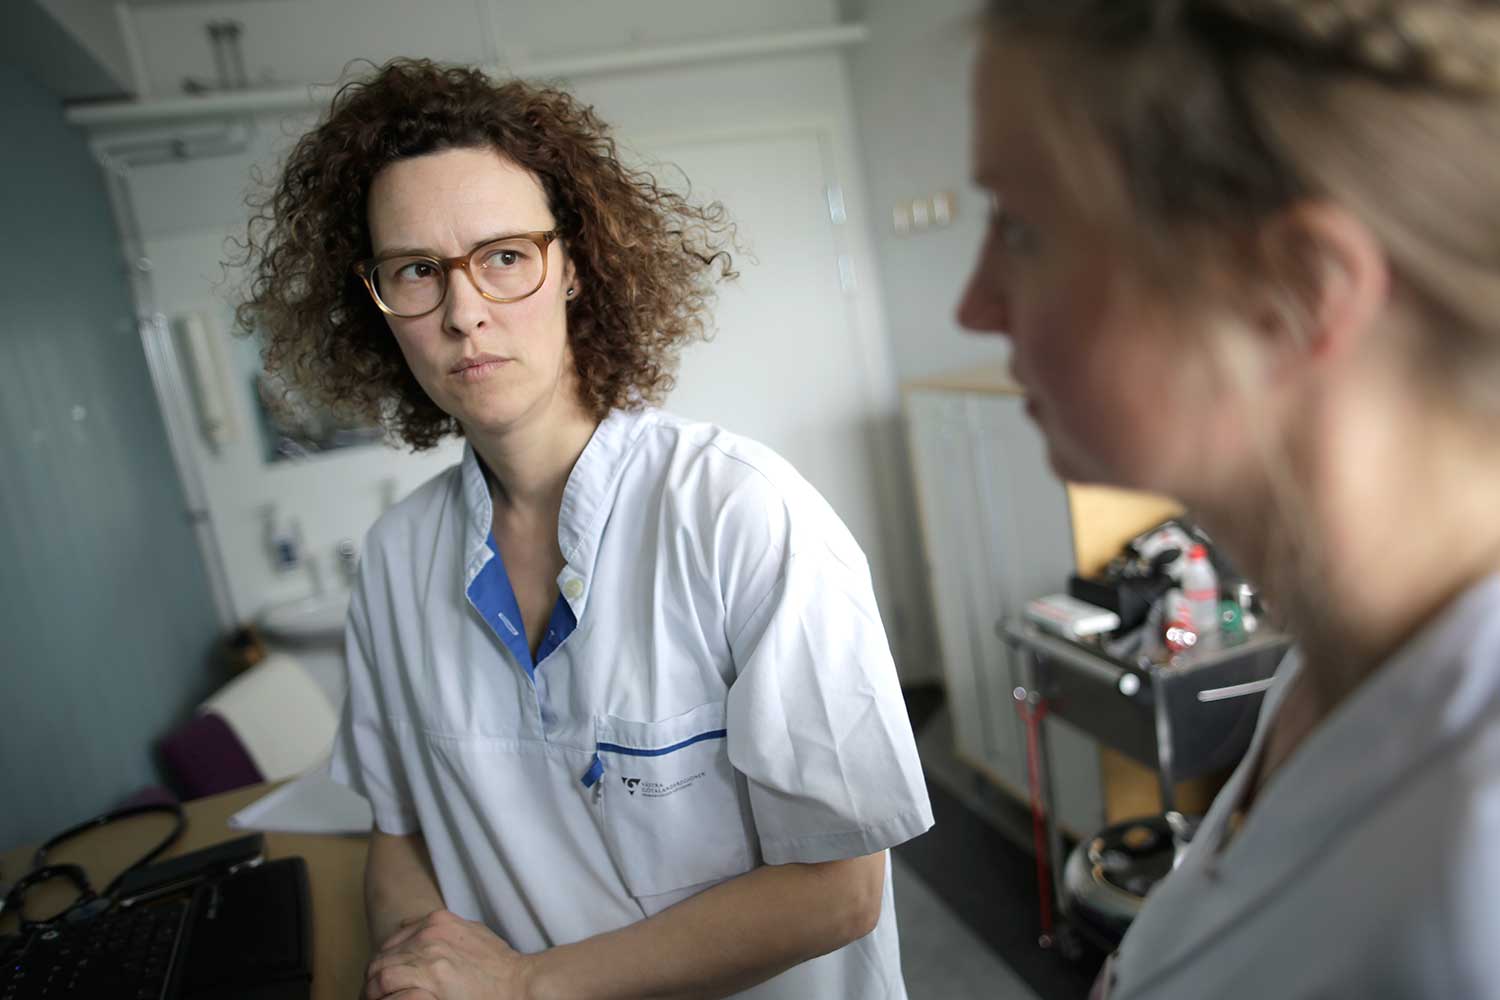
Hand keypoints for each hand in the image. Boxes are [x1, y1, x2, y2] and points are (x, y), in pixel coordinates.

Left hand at [364, 909, 533, 999]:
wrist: (518, 983)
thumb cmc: (499, 966)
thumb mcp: (472, 934)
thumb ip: (445, 931)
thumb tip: (421, 931)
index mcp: (438, 921)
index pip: (394, 939)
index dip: (385, 961)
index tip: (382, 977)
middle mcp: (428, 934)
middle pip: (383, 955)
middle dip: (374, 976)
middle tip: (372, 994)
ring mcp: (426, 955)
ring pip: (379, 970)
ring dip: (371, 988)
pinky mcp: (427, 977)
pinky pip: (386, 984)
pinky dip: (379, 995)